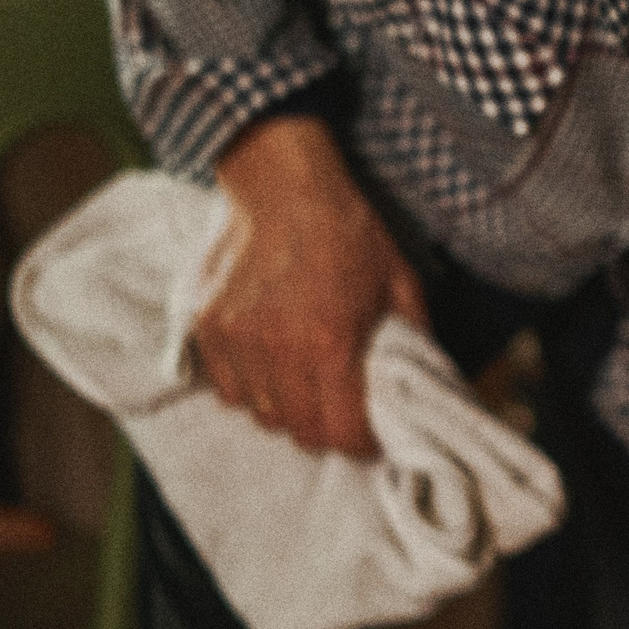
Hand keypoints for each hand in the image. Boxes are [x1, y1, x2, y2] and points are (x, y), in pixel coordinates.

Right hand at [191, 116, 427, 455]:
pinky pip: (226, 388)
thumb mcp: (400, 284)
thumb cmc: (350, 234)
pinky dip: (248, 388)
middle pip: (298, 431)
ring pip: (260, 413)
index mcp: (330, 343)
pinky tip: (270, 365)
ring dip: (286, 410)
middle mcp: (278, 349)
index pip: (341, 432)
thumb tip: (422, 389)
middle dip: (325, 430)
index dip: (361, 443)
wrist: (284, 186)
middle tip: (338, 412)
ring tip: (304, 385)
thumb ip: (413, 342)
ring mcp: (236, 340)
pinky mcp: (206, 328)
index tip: (369, 435)